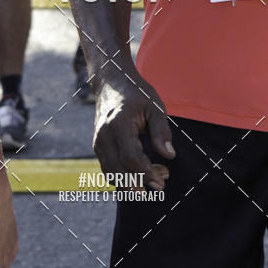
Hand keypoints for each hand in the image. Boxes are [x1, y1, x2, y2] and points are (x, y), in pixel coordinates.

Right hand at [93, 73, 175, 190]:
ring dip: (132, 183)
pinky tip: (141, 173)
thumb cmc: (136, 93)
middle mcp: (104, 136)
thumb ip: (162, 131)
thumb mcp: (154, 106)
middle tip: (162, 182)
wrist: (111, 83)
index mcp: (119, 124)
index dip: (146, 173)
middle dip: (140, 183)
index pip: (131, 157)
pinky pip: (109, 169)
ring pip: (111, 174)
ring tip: (155, 176)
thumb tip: (169, 155)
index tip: (162, 180)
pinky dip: (124, 177)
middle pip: (119, 171)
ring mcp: (98, 142)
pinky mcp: (98, 147)